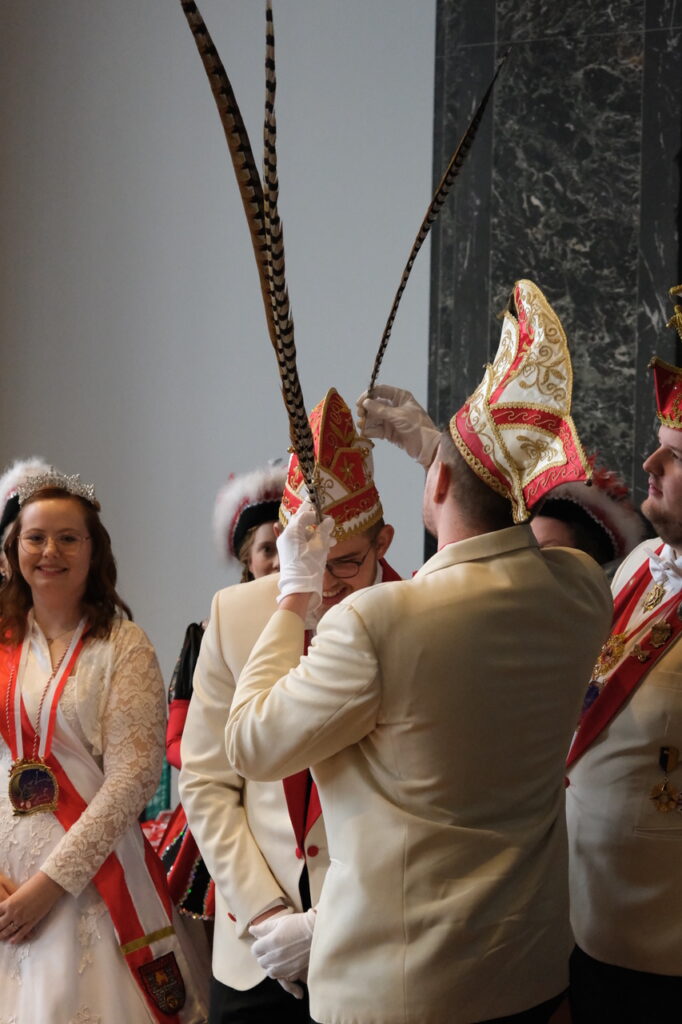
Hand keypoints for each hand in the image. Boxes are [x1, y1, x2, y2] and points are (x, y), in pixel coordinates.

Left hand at [0, 870, 64, 942]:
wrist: (49, 884)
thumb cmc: (34, 884)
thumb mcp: (18, 892)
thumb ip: (10, 902)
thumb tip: (6, 908)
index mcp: (8, 903)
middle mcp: (13, 913)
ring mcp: (22, 919)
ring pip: (8, 931)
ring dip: (3, 935)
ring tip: (1, 937)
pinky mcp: (32, 922)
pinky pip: (21, 933)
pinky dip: (16, 938)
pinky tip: (12, 941)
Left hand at [249, 906, 315, 983]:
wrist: (318, 931)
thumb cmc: (300, 924)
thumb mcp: (281, 921)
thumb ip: (264, 927)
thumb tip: (252, 929)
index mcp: (271, 942)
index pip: (255, 950)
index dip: (258, 945)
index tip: (264, 942)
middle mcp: (276, 956)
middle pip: (261, 962)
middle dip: (264, 955)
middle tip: (272, 948)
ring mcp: (285, 966)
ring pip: (270, 971)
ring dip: (272, 965)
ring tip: (279, 956)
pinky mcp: (294, 972)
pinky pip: (282, 977)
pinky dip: (282, 972)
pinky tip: (286, 963)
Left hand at [276, 502, 334, 623]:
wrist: (299, 590)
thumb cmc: (309, 566)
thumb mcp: (319, 546)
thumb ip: (324, 530)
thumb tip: (328, 520)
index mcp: (290, 533)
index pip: (303, 516)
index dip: (316, 514)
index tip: (327, 517)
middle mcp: (286, 538)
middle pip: (303, 525)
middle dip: (317, 525)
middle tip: (329, 526)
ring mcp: (287, 547)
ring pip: (304, 536)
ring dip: (318, 536)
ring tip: (332, 542)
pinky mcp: (290, 555)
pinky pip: (302, 544)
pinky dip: (313, 544)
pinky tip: (326, 548)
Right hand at [356, 385, 439, 467]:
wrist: (427, 447)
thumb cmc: (417, 426)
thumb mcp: (398, 416)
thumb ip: (380, 409)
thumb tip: (365, 403)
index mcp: (400, 397)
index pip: (381, 391)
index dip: (369, 395)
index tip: (360, 402)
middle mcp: (395, 406)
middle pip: (375, 405)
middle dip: (366, 410)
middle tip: (360, 415)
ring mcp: (391, 420)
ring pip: (374, 418)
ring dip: (367, 421)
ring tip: (362, 426)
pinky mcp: (389, 432)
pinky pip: (376, 429)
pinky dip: (370, 431)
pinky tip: (365, 432)